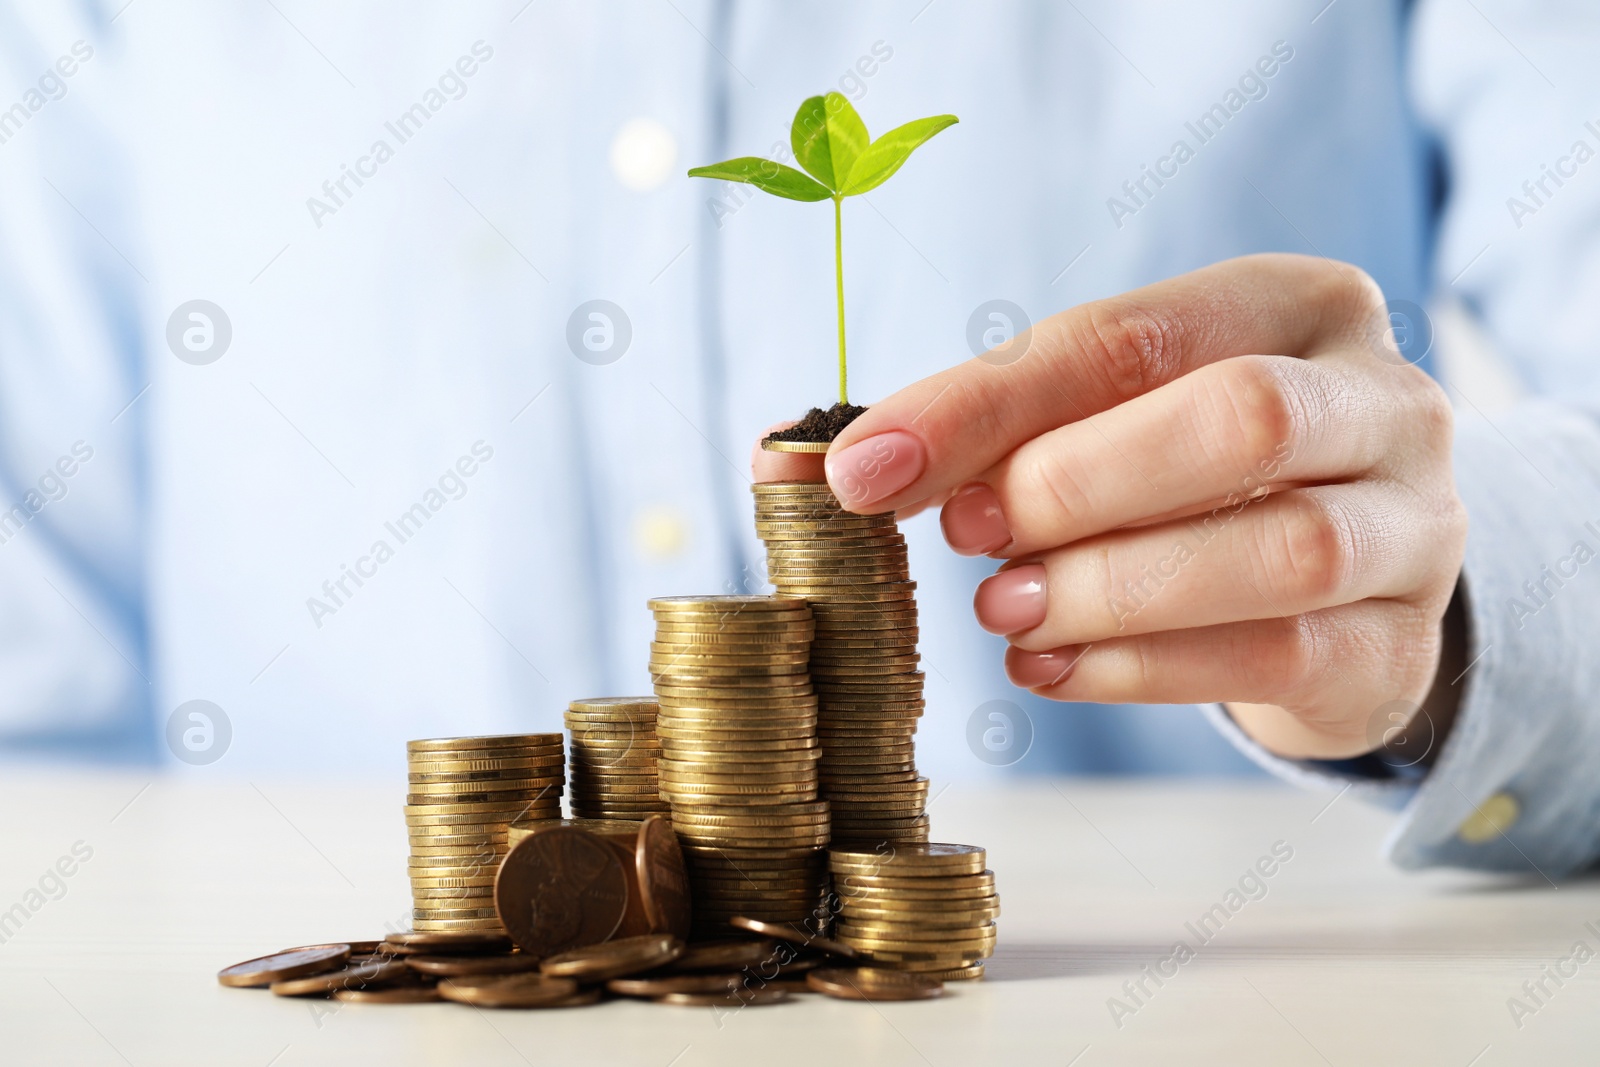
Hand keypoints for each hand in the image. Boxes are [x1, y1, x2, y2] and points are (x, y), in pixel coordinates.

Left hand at [813, 254, 1467, 760]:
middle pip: (1240, 417)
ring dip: (1110, 586)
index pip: (1134, 336)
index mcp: (1300, 305)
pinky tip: (1051, 666)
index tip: (868, 467)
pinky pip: (1279, 656)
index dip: (986, 403)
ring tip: (1003, 609)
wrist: (1344, 586)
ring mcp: (1414, 528)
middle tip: (970, 535)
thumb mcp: (1112, 419)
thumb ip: (999, 426)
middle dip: (1077, 481)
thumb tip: (846, 465)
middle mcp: (1384, 402)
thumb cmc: (1201, 477)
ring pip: (1277, 548)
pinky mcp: (1399, 648)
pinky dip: (1142, 668)